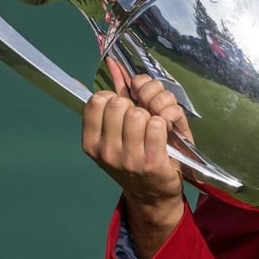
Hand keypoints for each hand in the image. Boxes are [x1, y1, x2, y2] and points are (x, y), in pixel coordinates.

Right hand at [82, 59, 192, 258]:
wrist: (153, 195)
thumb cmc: (136, 157)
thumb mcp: (117, 131)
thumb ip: (117, 94)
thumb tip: (113, 62)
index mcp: (91, 143)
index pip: (97, 101)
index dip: (115, 97)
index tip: (124, 109)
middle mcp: (106, 152)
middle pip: (120, 104)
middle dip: (136, 104)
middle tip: (143, 118)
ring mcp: (128, 159)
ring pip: (140, 113)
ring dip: (153, 115)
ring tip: (155, 127)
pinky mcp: (152, 162)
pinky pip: (158, 123)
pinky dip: (166, 123)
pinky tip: (166, 135)